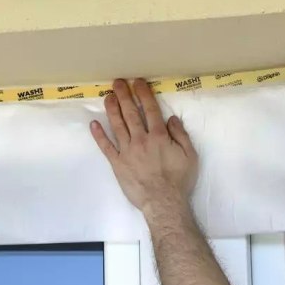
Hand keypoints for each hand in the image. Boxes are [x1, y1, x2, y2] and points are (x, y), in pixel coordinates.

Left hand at [90, 78, 197, 210]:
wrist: (163, 201)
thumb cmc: (179, 179)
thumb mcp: (190, 156)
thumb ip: (181, 135)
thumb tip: (171, 118)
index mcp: (159, 136)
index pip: (150, 109)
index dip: (143, 94)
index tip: (137, 82)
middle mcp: (141, 139)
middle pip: (131, 113)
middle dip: (124, 95)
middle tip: (117, 82)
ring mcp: (127, 151)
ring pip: (117, 125)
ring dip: (112, 109)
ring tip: (108, 96)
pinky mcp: (117, 163)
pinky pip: (106, 147)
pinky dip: (99, 135)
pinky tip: (94, 124)